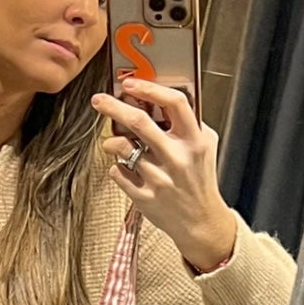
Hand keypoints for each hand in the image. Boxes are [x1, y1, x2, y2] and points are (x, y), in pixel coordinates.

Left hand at [92, 77, 237, 274]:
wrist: (200, 221)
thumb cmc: (200, 179)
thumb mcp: (205, 146)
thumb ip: (188, 123)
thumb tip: (159, 98)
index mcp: (194, 140)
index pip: (174, 103)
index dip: (149, 89)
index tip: (130, 83)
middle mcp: (176, 158)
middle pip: (138, 122)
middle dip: (113, 107)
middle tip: (98, 100)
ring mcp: (159, 179)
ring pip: (123, 148)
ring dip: (111, 142)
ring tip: (111, 142)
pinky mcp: (145, 197)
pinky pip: (118, 173)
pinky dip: (116, 167)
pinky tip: (123, 167)